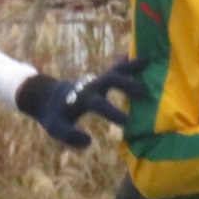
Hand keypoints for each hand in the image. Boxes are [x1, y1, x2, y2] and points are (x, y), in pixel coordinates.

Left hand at [19, 57, 148, 148]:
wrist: (47, 96)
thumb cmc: (54, 115)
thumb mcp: (55, 128)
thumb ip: (70, 136)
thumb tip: (89, 141)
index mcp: (81, 98)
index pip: (98, 103)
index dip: (112, 111)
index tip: (127, 121)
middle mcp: (91, 85)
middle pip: (111, 80)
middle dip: (128, 85)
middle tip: (147, 94)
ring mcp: (97, 79)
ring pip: (116, 69)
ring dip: (132, 66)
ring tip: (150, 61)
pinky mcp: (101, 78)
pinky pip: (117, 68)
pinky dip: (129, 62)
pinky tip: (145, 57)